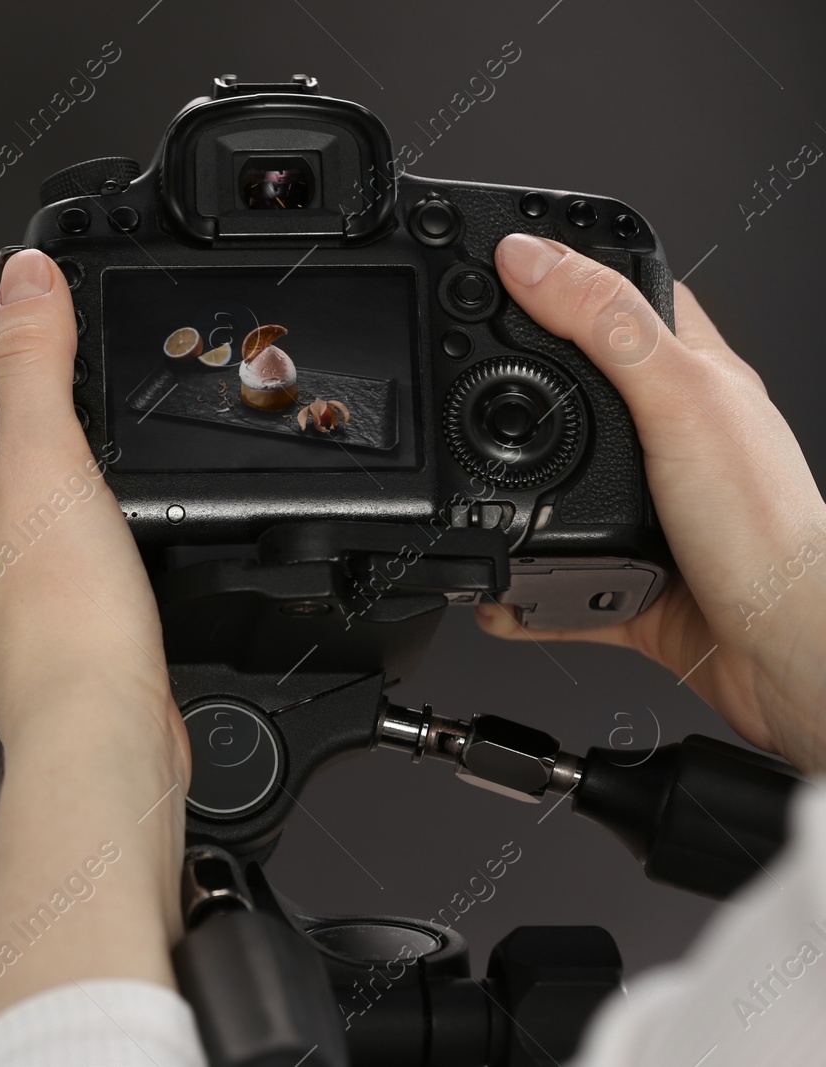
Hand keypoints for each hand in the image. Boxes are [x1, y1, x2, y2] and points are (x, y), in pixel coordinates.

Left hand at [0, 250, 189, 1028]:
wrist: (94, 732)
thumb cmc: (59, 619)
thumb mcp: (47, 456)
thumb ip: (33, 359)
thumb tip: (22, 276)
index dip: (7, 348)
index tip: (53, 322)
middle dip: (40, 406)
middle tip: (95, 379)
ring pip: (26, 501)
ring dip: (67, 468)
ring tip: (116, 451)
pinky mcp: (40, 629)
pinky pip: (56, 552)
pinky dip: (87, 526)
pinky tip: (124, 531)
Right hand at [482, 234, 825, 772]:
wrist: (785, 648)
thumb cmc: (765, 524)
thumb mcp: (675, 397)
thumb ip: (602, 324)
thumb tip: (529, 259)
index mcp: (695, 379)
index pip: (633, 300)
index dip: (573, 275)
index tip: (511, 266)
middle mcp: (674, 443)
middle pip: (581, 394)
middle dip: (520, 391)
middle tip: (469, 374)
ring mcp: (651, 514)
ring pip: (562, 490)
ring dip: (513, 497)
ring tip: (471, 483)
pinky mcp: (629, 581)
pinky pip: (555, 579)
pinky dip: (518, 590)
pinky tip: (496, 590)